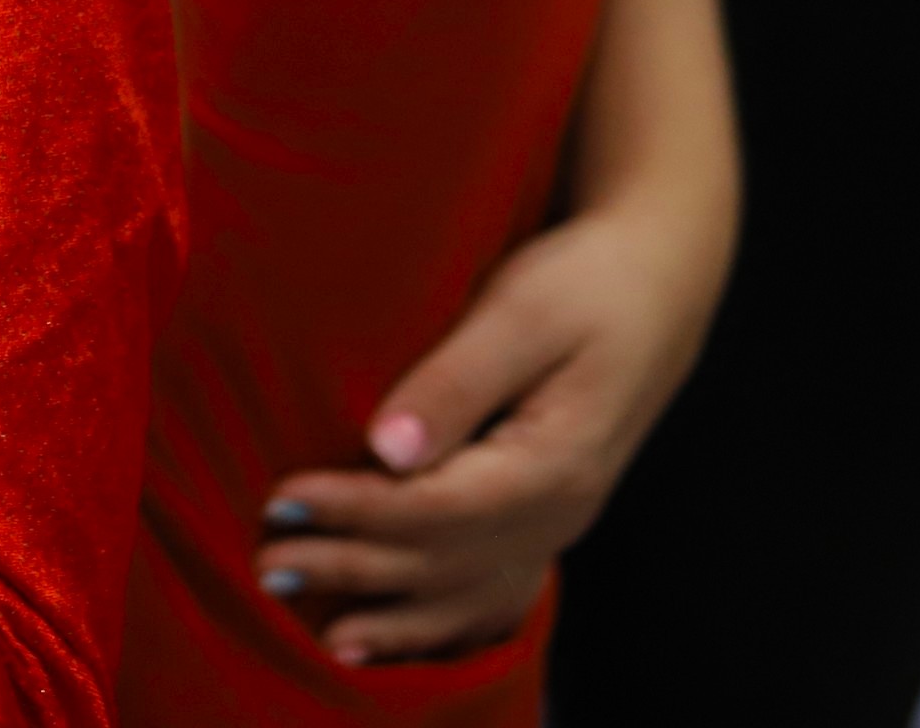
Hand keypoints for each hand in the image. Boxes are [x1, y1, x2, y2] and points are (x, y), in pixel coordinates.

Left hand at [252, 197, 725, 665]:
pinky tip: (380, 637)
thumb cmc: (585, 283)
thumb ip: (455, 380)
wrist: (653, 284)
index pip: (435, 508)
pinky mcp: (542, 519)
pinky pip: (490, 597)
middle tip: (266, 562)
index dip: (355, 510)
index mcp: (552, 463)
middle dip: (349, 565)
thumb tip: (387, 450)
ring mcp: (555, 525)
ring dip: (383, 609)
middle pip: (440, 559)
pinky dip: (433, 624)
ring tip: (304, 613)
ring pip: (463, 593)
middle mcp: (558, 512)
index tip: (283, 498)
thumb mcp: (522, 312)